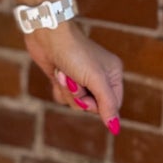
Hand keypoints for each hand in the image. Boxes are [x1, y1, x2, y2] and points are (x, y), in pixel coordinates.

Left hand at [26, 19, 123, 134]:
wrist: (47, 35)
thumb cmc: (74, 53)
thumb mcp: (96, 79)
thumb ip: (107, 104)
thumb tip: (115, 127)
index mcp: (113, 74)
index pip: (112, 105)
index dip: (99, 106)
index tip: (90, 96)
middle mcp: (99, 77)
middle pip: (92, 106)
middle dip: (80, 97)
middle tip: (74, 81)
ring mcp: (81, 79)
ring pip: (76, 103)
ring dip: (67, 91)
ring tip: (64, 73)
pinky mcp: (65, 79)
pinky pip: (63, 98)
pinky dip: (58, 89)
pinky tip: (57, 74)